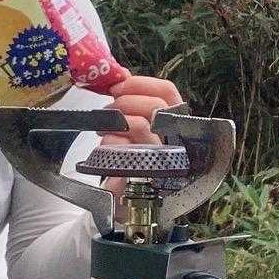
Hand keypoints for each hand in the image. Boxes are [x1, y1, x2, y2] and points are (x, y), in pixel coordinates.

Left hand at [89, 75, 183, 218]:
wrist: (125, 204)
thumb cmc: (130, 161)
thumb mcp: (133, 128)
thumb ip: (131, 103)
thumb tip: (121, 74)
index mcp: (173, 124)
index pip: (168, 92)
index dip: (142, 83)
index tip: (118, 85)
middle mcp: (175, 140)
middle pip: (156, 105)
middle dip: (126, 101)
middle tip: (109, 109)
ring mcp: (162, 160)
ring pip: (142, 126)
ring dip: (116, 120)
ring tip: (103, 127)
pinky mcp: (145, 178)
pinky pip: (126, 152)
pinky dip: (111, 143)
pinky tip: (105, 148)